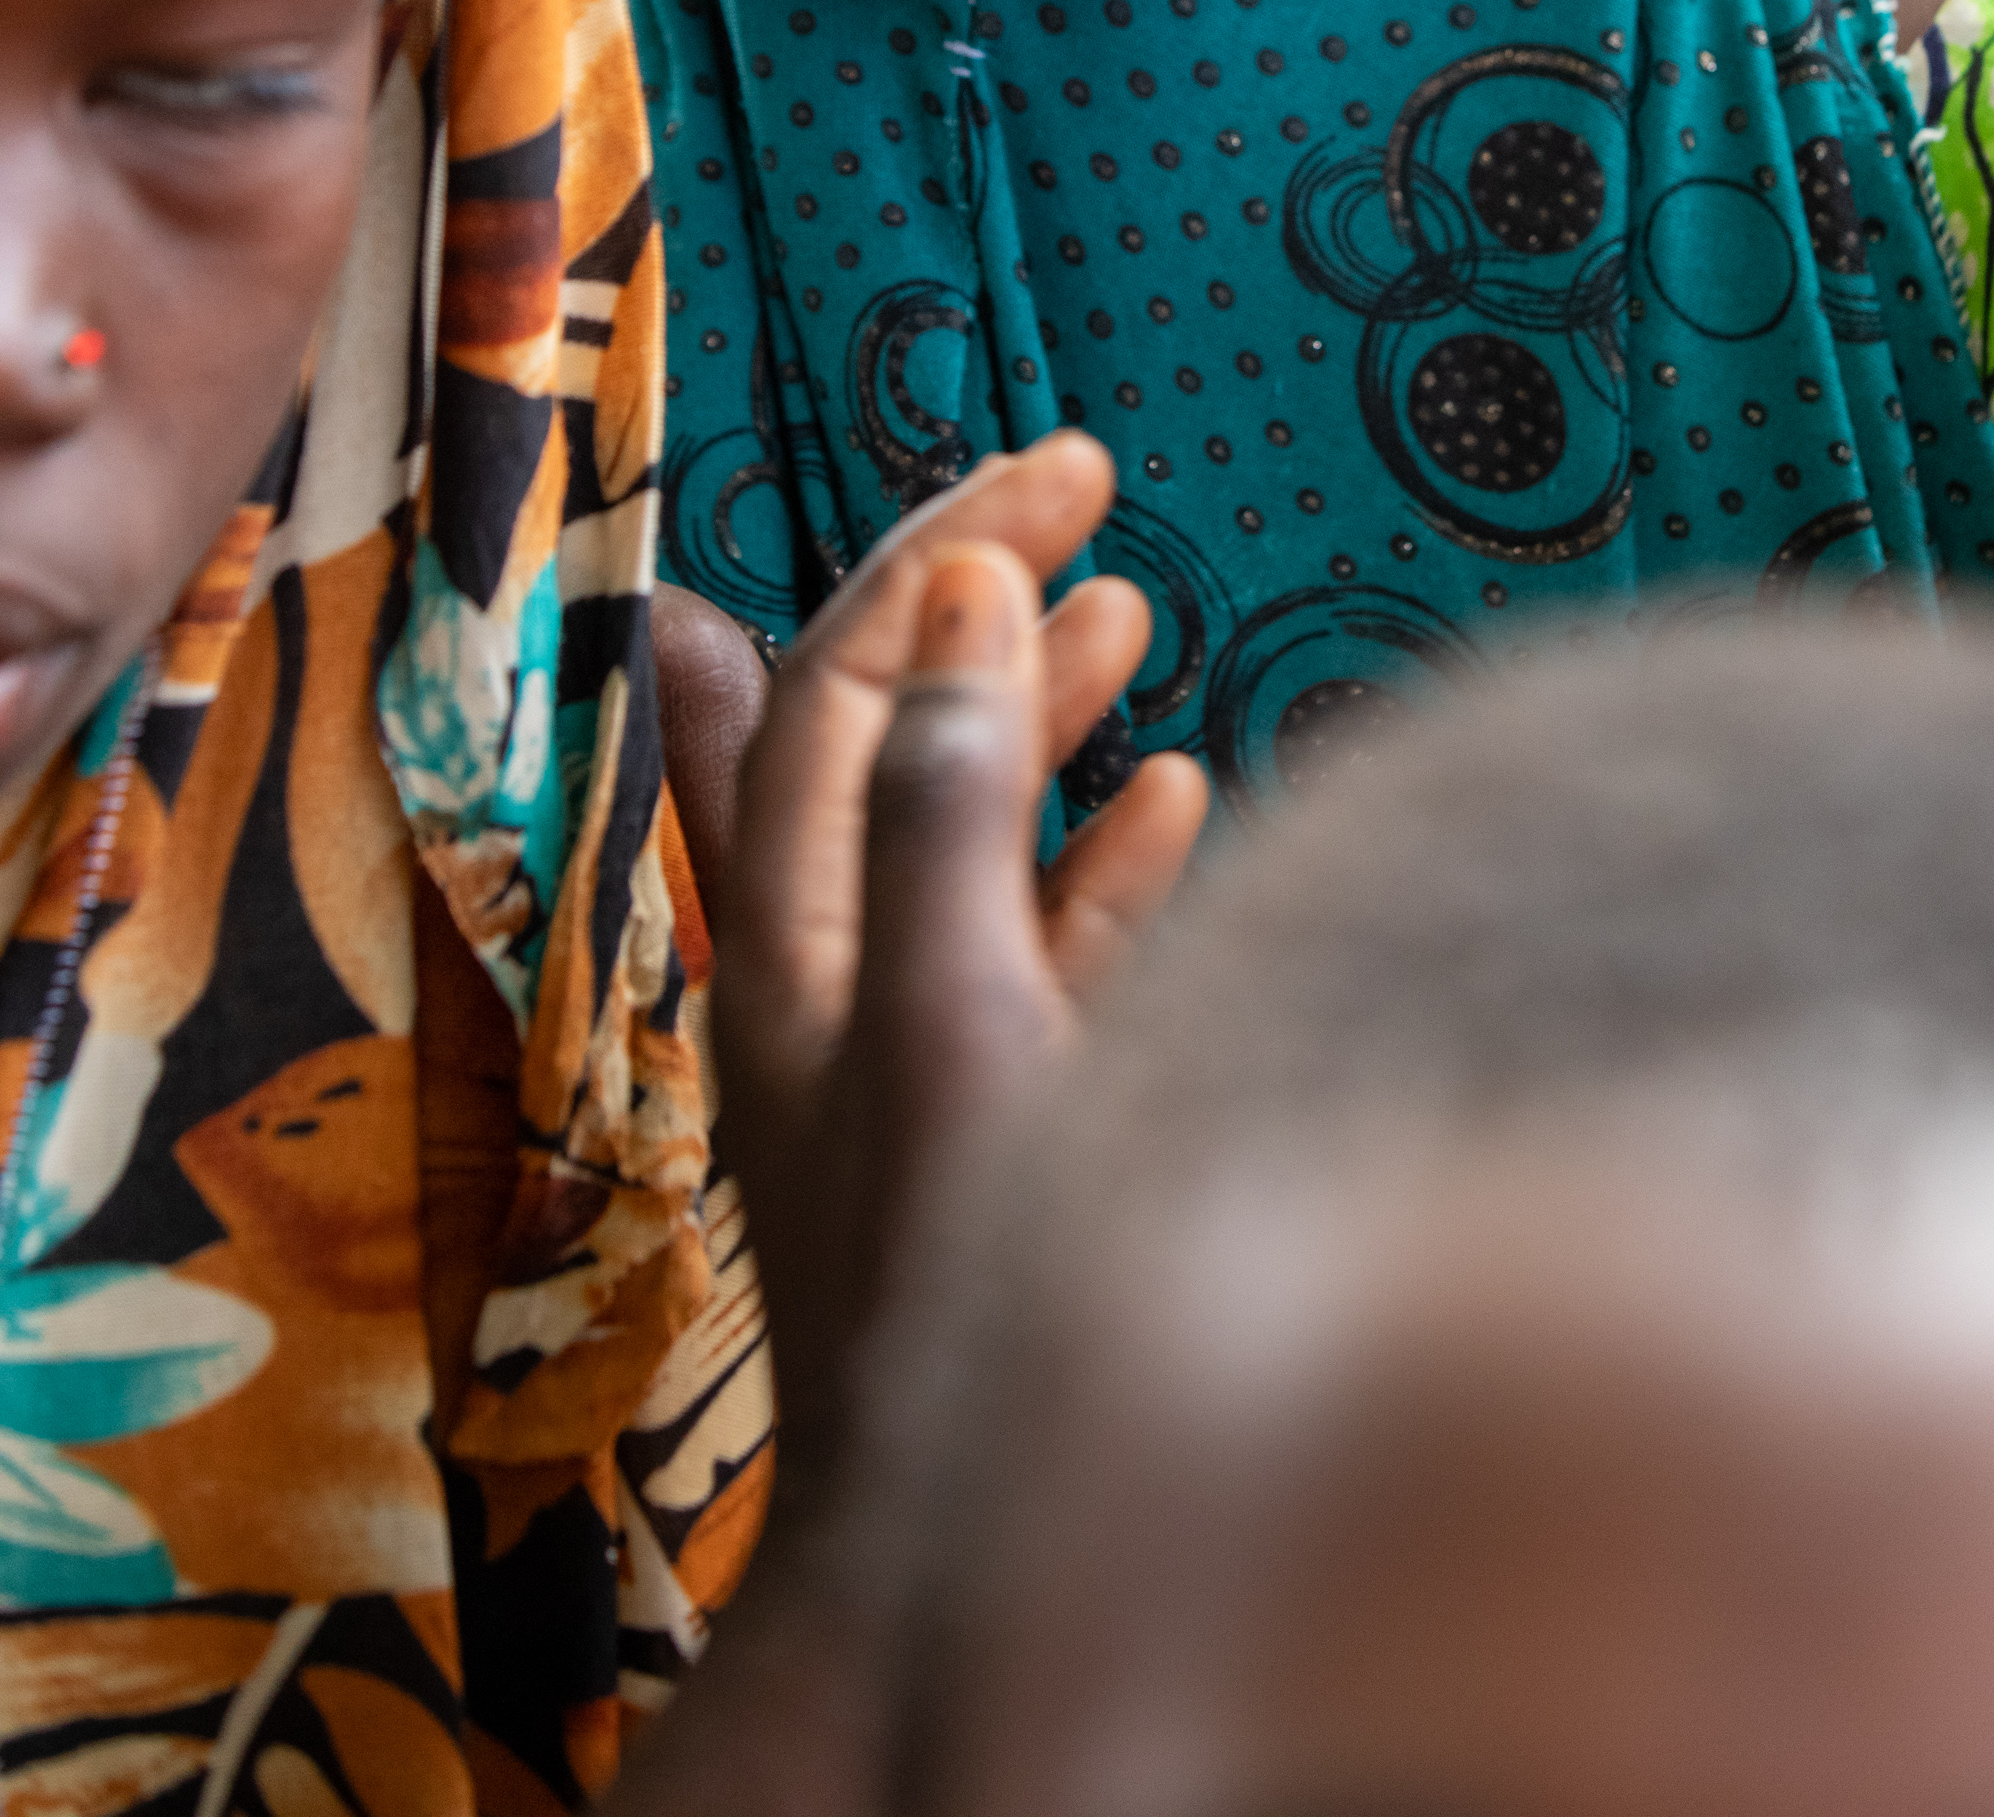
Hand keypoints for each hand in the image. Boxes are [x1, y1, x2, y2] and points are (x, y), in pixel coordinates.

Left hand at [711, 430, 1207, 1468]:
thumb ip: (940, 807)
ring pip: (967, 828)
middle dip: (980, 600)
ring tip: (1126, 618)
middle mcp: (835, 973)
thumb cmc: (956, 1292)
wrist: (964, 1546)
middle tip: (1085, 491)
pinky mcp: (999, 1117)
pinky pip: (1040, 943)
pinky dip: (1097, 856)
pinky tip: (1178, 799)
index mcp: (793, 935)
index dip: (935, 553)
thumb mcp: (945, 1019)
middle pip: (892, 733)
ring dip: (1037, 714)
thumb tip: (955, 588)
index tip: (1056, 469)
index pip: (843, 683)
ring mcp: (917, 1046)